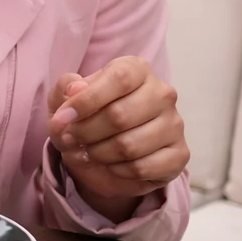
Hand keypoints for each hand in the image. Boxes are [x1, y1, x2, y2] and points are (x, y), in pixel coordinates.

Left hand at [47, 57, 188, 220]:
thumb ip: (65, 89)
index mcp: (137, 69)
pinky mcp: (179, 155)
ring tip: (86, 152)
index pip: (119, 79)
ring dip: (98, 153)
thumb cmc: (85, 116)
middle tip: (69, 139)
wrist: (103, 152)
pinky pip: (142, 168)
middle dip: (85, 132)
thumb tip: (75, 88)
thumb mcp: (65, 98)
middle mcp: (162, 93)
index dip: (86, 101)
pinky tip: (109, 165)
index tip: (62, 118)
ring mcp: (175, 124)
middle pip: (120, 115)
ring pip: (129, 145)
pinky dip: (117, 170)